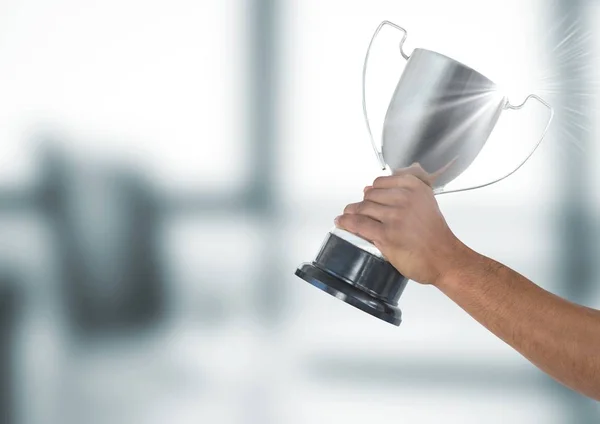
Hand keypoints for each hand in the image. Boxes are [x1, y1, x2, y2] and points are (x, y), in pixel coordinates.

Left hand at [334, 173, 468, 284]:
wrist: (445, 259)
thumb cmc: (436, 235)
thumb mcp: (425, 204)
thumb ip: (403, 194)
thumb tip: (370, 189)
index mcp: (415, 188)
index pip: (381, 182)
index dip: (372, 191)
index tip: (369, 196)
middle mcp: (405, 199)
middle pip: (370, 196)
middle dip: (363, 204)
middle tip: (360, 211)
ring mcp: (395, 217)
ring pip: (363, 209)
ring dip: (352, 213)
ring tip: (348, 216)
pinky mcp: (386, 235)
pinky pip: (359, 224)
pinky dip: (347, 223)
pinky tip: (342, 222)